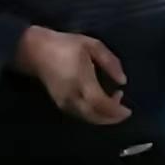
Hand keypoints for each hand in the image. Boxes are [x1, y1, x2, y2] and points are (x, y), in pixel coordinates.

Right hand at [12, 26, 131, 124]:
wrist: (36, 52)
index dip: (116, 111)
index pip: (101, 104)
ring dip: (103, 116)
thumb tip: (122, 81)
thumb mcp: (92, 46)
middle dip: (111, 118)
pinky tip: (100, 104)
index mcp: (82, 82)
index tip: (129, 110)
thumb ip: (110, 62)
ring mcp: (64, 103)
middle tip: (124, 110)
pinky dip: (93, 115)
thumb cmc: (66, 45)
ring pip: (87, 118)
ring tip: (114, 102)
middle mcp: (72, 97)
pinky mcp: (60, 104)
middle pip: (94, 117)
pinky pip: (80, 115)